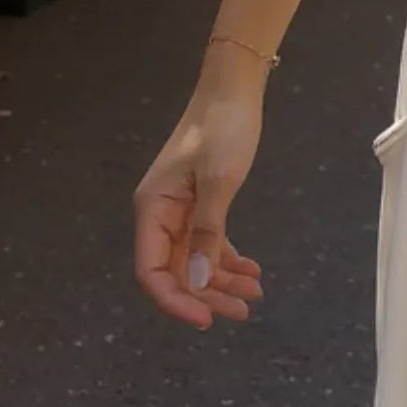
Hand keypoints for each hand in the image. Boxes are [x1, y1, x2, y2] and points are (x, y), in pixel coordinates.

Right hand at [132, 69, 266, 332]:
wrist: (235, 88)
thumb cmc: (223, 128)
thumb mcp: (218, 181)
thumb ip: (206, 233)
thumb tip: (195, 282)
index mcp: (152, 209)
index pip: (151, 272)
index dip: (175, 301)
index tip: (207, 319)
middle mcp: (161, 214)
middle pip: (175, 271)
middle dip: (207, 295)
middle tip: (243, 311)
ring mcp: (181, 209)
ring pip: (195, 260)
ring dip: (222, 280)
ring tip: (255, 294)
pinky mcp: (202, 202)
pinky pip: (209, 242)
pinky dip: (229, 259)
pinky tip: (252, 271)